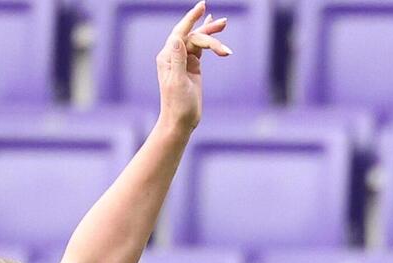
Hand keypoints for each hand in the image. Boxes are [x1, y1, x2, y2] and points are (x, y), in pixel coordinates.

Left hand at [156, 1, 229, 132]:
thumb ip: (178, 60)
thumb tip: (177, 39)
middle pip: (192, 36)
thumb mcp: (178, 83)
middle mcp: (174, 55)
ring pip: (198, 41)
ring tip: (224, 23)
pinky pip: (200, 47)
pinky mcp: (192, 66)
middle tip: (224, 23)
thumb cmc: (178, 105)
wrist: (180, 122)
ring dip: (211, 34)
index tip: (202, 6)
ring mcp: (183, 59)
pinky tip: (212, 28)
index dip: (191, 18)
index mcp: (168, 57)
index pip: (180, 32)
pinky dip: (208, 40)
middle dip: (208, 30)